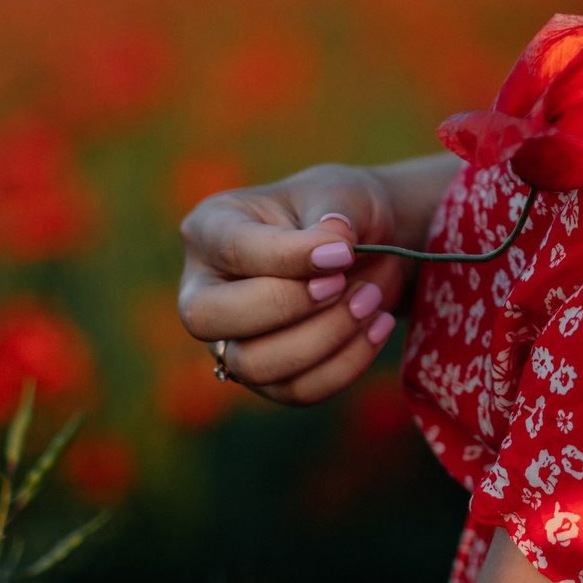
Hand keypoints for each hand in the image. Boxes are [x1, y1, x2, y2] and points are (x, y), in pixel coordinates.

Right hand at [176, 158, 451, 405]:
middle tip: (343, 283)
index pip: (232, 250)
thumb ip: (333, 213)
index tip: (345, 250)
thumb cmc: (340, 210)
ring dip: (324, 338)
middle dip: (287, 304)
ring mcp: (228, 340)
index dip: (289, 256)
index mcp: (209, 229)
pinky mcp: (266, 377)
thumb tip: (332, 244)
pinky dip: (345, 364)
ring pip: (254, 364)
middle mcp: (203, 290)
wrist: (367, 248)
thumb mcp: (340, 192)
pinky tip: (379, 326)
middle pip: (209, 318)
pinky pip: (296, 390)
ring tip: (371, 301)